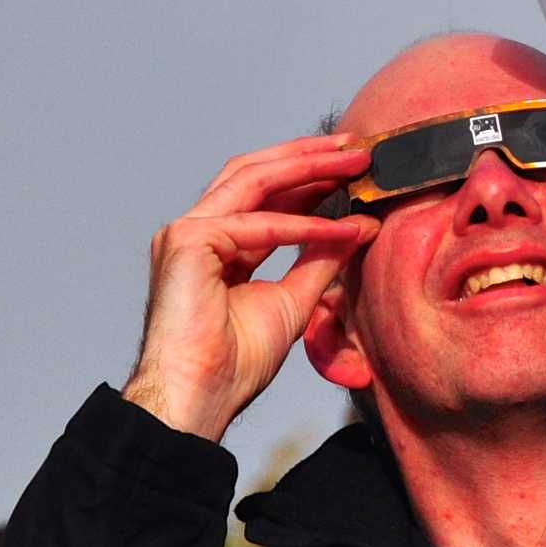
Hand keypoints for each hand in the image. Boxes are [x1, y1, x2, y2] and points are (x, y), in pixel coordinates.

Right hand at [121, 134, 376, 440]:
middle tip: (357, 149)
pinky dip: (302, 224)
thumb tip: (359, 226)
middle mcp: (196, 231)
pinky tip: (339, 228)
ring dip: (306, 168)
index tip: (352, 168)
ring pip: (252, 180)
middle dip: (308, 157)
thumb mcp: (293, 300)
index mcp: (215, 244)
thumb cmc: (235, 363)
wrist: (200, 398)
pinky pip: (256, 224)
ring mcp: (186, 233)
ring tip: (352, 162)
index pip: (263, 193)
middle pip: (255, 174)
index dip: (308, 176)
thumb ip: (320, 259)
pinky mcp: (187, 242)